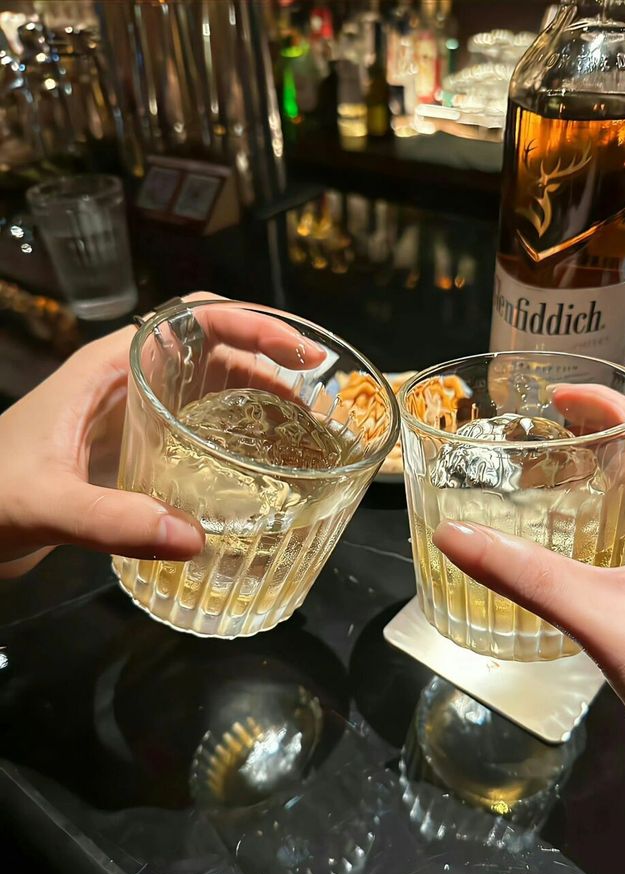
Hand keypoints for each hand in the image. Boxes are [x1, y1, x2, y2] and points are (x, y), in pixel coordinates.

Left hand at [0, 292, 323, 577]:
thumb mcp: (46, 503)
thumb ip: (113, 519)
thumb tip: (195, 539)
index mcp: (105, 369)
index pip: (187, 321)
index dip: (249, 325)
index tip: (297, 354)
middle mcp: (122, 386)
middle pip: (207, 353)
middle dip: (265, 364)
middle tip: (316, 396)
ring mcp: (126, 422)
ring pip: (202, 393)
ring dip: (252, 401)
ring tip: (300, 429)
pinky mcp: (127, 457)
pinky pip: (190, 434)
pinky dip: (228, 440)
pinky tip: (254, 469)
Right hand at [434, 410, 624, 828]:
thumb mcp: (601, 620)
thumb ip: (525, 575)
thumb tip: (454, 535)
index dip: (611, 404)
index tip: (559, 399)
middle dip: (606, 442)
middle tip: (548, 438)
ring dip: (614, 487)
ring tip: (557, 483)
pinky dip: (623, 529)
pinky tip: (586, 549)